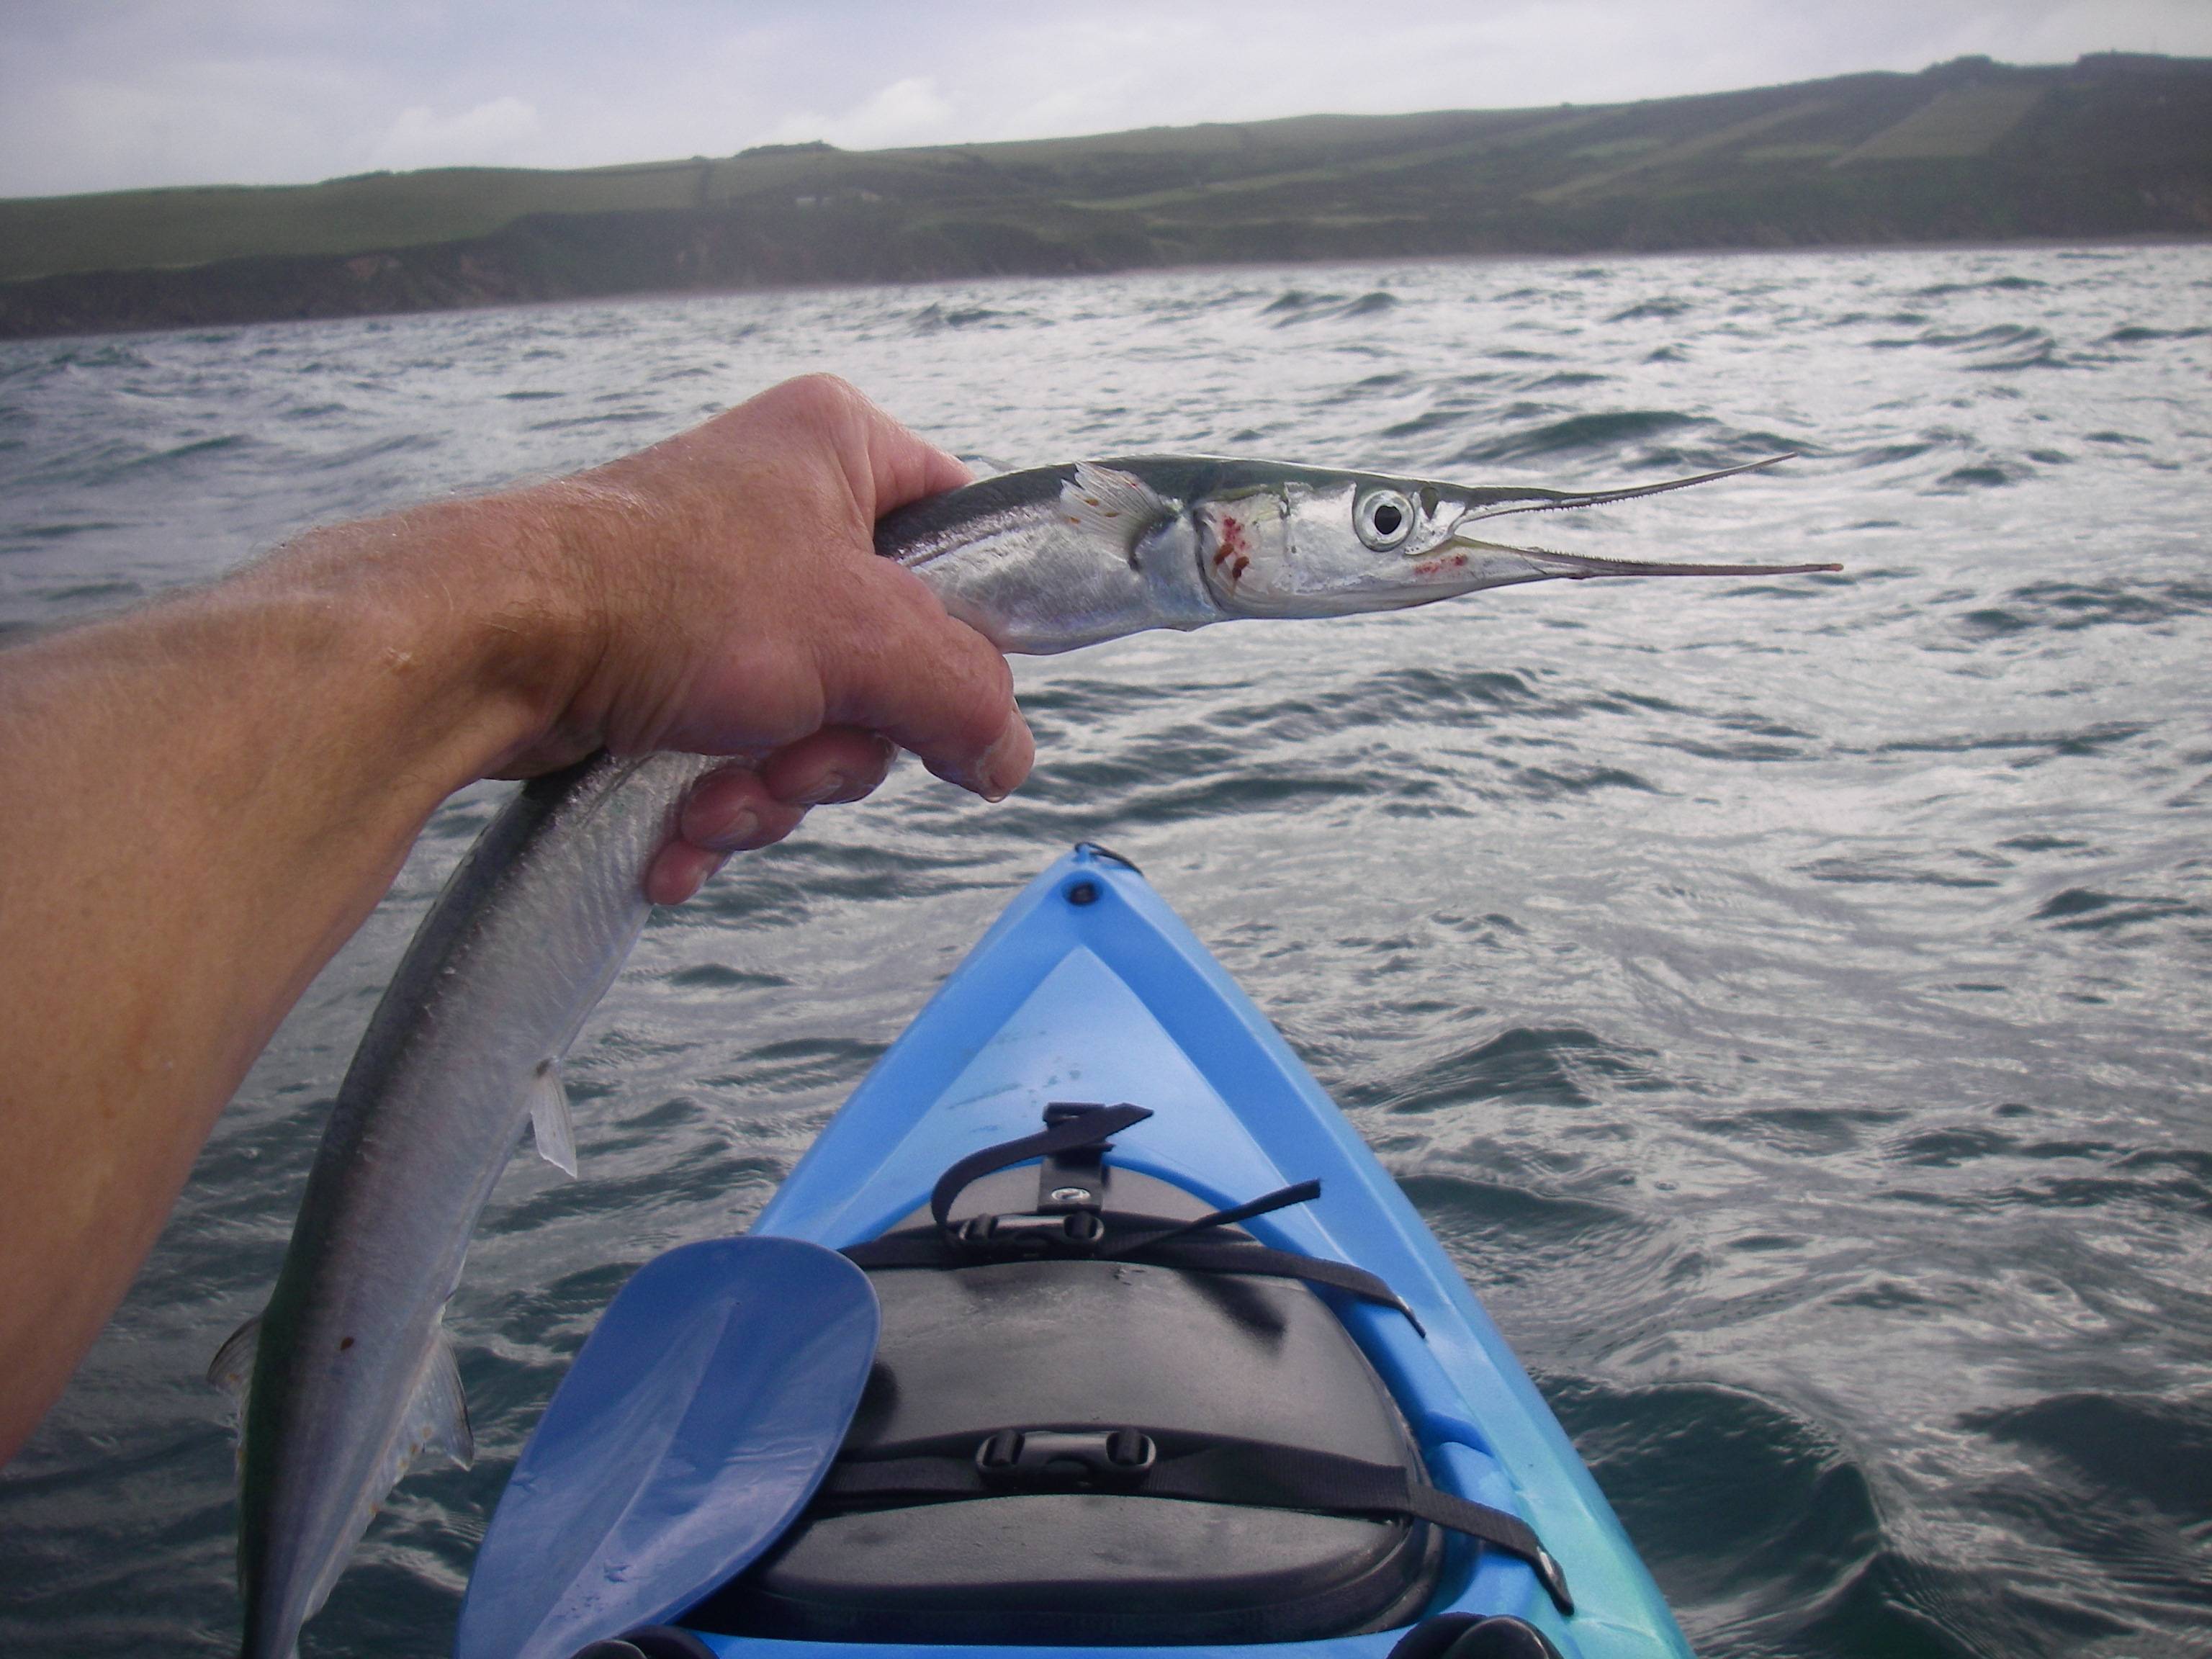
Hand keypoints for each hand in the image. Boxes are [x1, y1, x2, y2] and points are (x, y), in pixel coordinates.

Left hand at [490, 374, 1032, 900]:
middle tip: (792, 761)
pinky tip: (675, 838)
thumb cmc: (676, 598)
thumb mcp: (866, 641)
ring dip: (769, 792)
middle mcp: (781, 509)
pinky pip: (733, 752)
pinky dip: (712, 806)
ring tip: (709, 803)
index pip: (961, 529)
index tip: (952, 700)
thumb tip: (1008, 760)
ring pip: (809, 725)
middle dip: (839, 748)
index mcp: (840, 450)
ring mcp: (718, 593)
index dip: (972, 628)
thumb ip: (968, 698)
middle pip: (889, 660)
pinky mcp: (661, 665)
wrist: (489, 646)